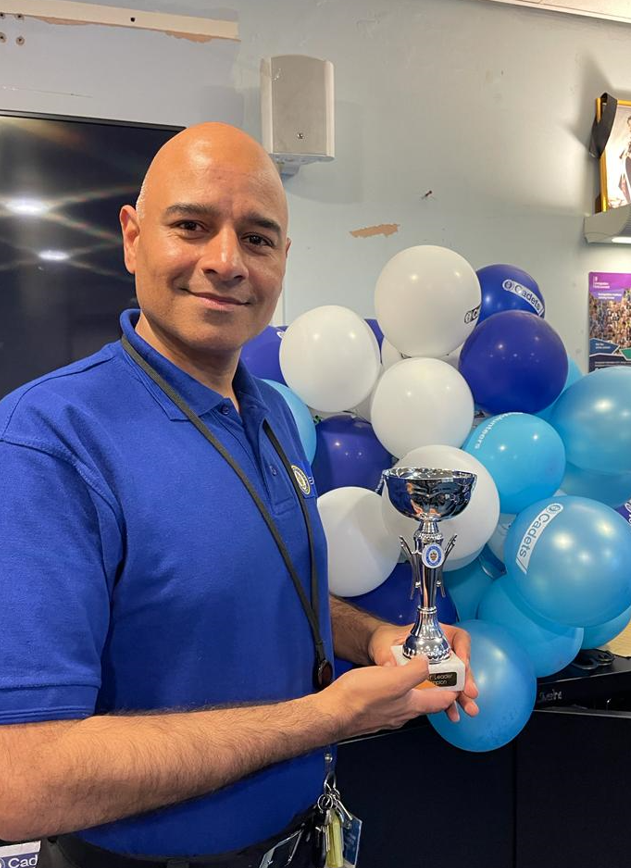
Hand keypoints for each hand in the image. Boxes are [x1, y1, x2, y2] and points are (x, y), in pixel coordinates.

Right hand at [320, 655, 458, 739]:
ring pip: (409, 700)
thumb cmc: (361, 697)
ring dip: (415, 688)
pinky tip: (388, 680)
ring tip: (414, 672)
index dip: (454, 690)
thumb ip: (415, 671)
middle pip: (426, 701)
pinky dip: (397, 688)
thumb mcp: (394, 678)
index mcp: (412, 705)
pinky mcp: (374, 711)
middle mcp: (403, 713)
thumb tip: (427, 663)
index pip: (442, 700)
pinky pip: (392, 699)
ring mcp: (388, 714)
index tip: (462, 680)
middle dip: (436, 689)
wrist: (333, 712)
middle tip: (440, 673)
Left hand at [367, 621, 478, 722]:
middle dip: (466, 680)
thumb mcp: (386, 644)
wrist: (379, 650)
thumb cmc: (386, 640)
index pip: (458, 638)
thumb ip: (388, 656)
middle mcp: (441, 650)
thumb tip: (391, 668)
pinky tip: (451, 714)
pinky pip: (444, 693)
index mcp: (435, 634)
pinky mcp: (432, 682)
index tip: (463, 664)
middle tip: (470, 693)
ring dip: (462, 696)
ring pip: (456, 681)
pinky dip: (448, 704)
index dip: (464, 650)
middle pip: (460, 663)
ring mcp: (438, 667)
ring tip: (469, 709)